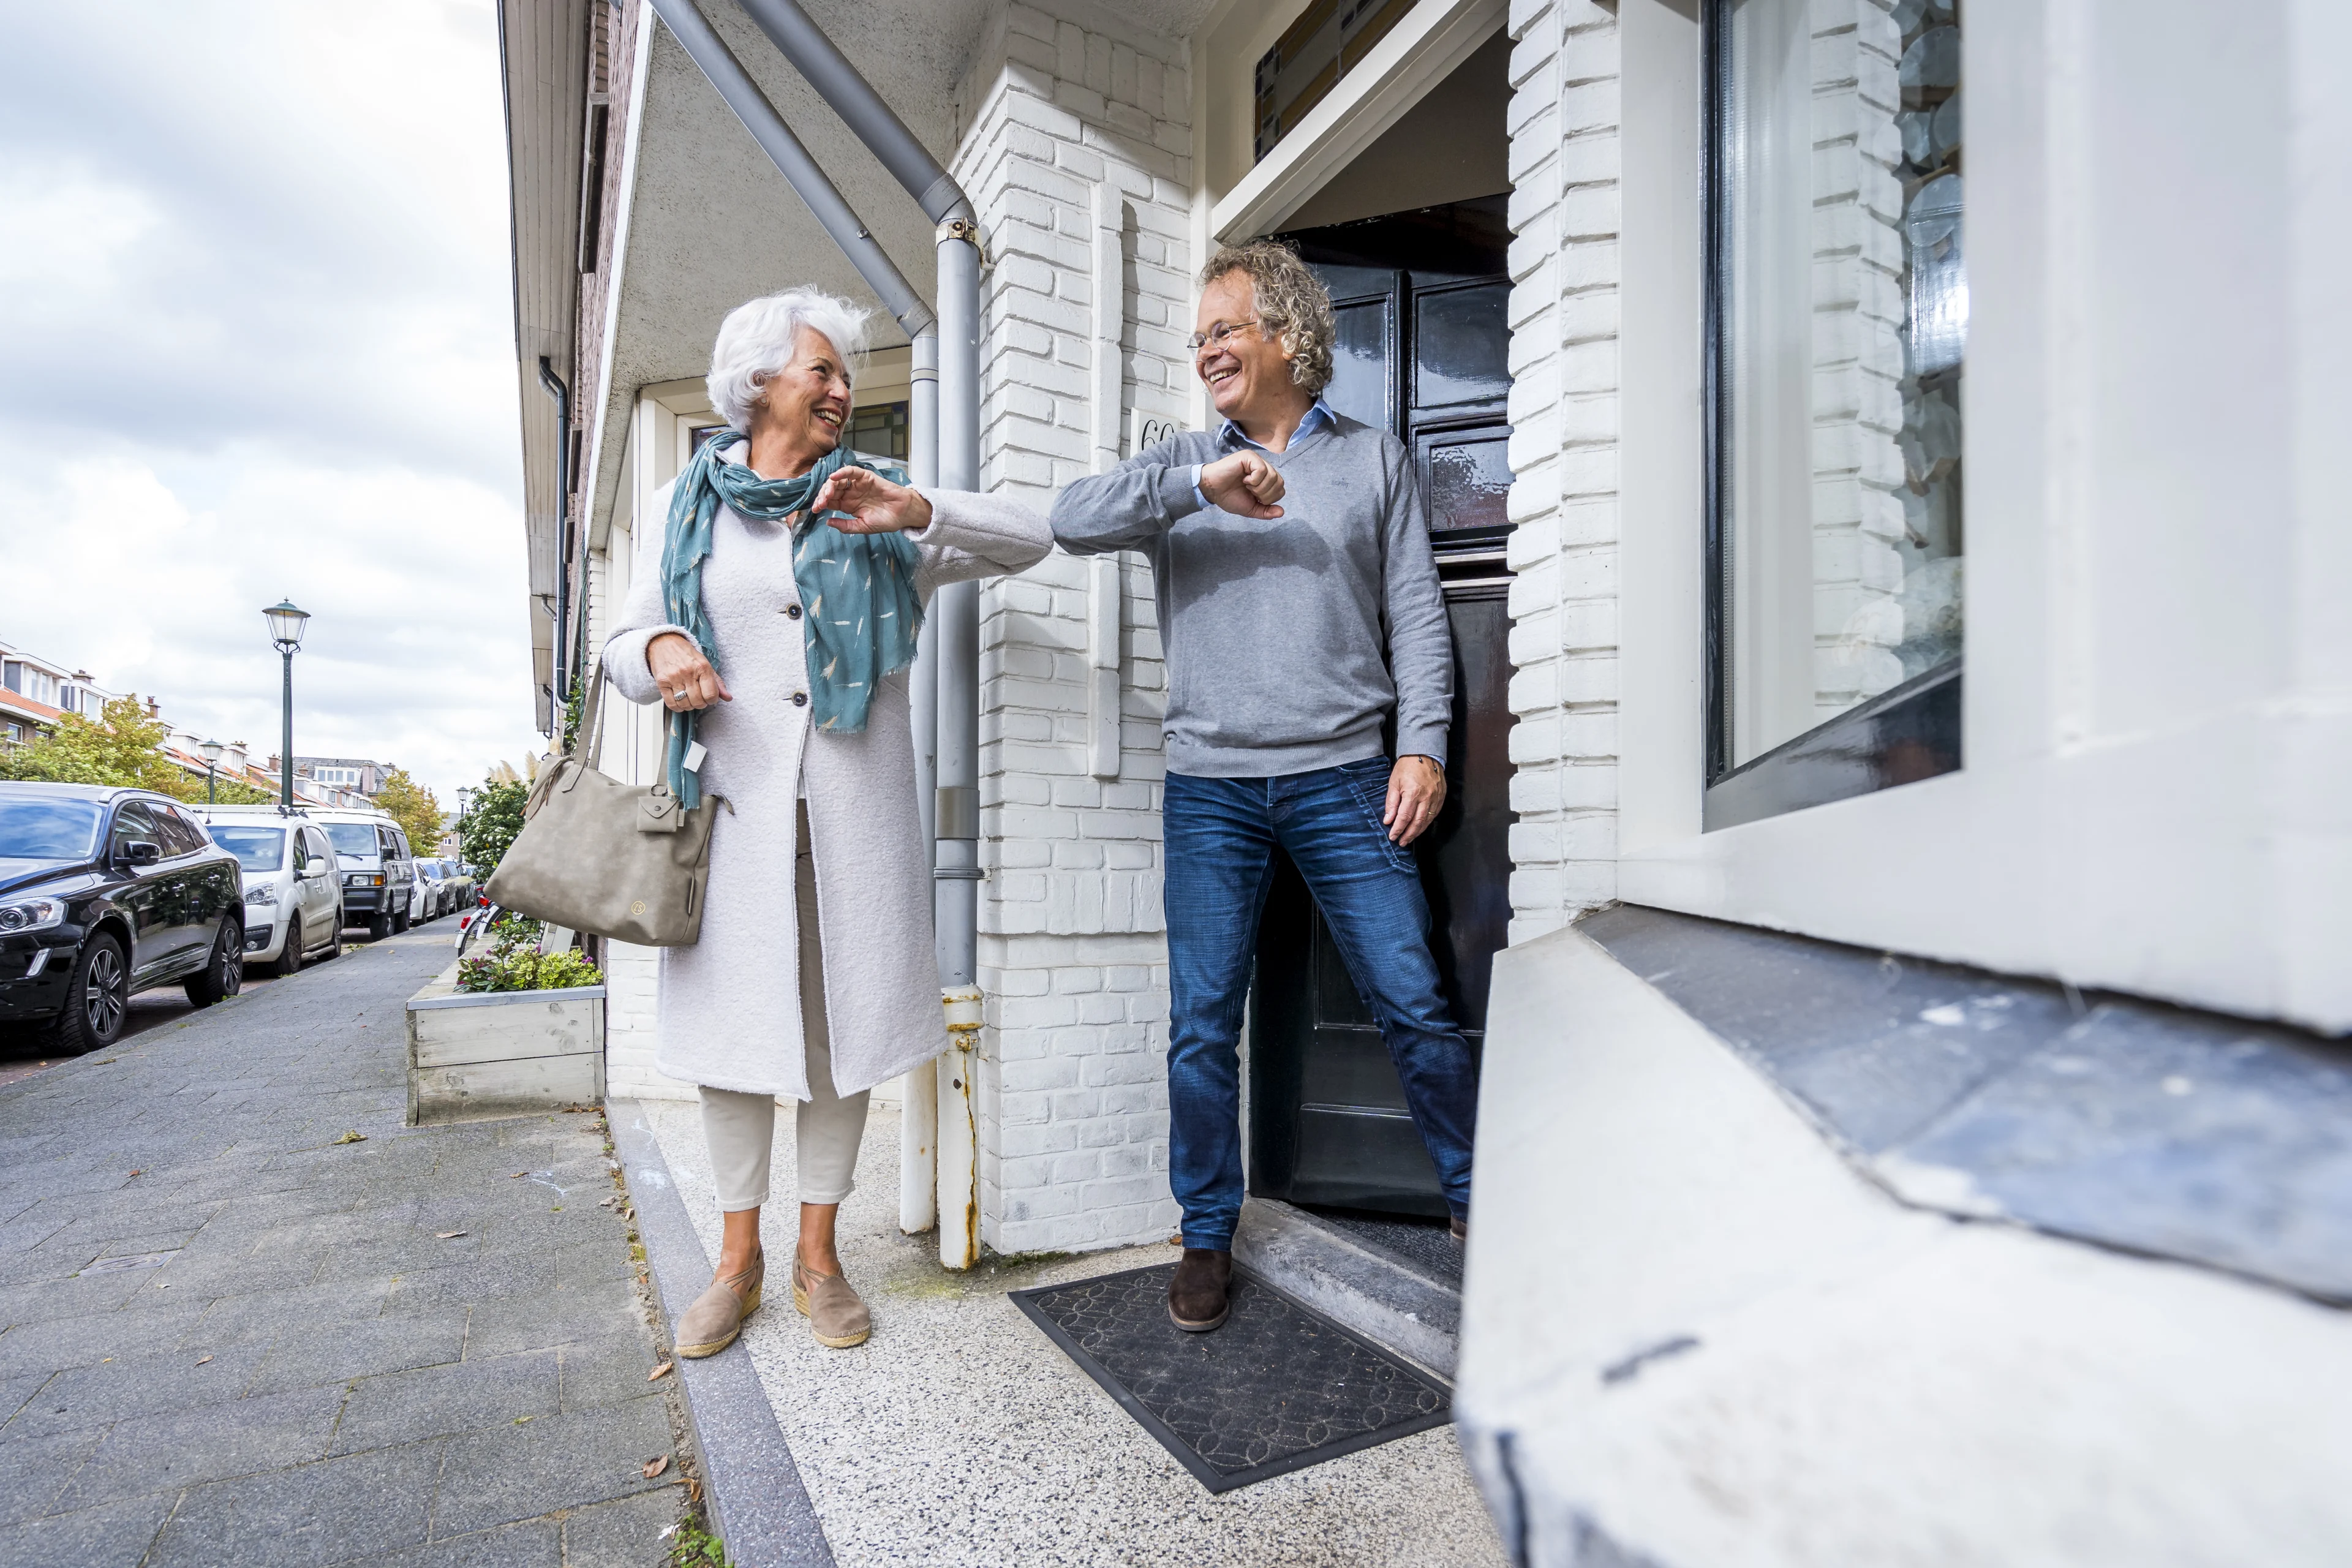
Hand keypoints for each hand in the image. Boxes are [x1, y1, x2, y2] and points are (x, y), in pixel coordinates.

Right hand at [647, 632, 730, 711]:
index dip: (712, 700)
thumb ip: (717, 683)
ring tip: (689, 698)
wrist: (664, 643)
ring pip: (685, 704)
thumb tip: (728, 698)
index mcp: (702, 667)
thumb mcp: (705, 664)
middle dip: (701, 704)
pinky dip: (677, 707)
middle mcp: (688, 672)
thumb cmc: (686, 655)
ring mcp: (674, 678)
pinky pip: (671, 703)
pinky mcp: (662, 682)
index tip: (709, 698)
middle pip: (698, 701)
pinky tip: (679, 701)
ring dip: (689, 706)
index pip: (711, 694)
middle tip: (699, 698)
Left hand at [809, 466, 932, 533]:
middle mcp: (850, 493)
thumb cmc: (886, 520)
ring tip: (827, 494)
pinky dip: (842, 472)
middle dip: (823, 495)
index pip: (829, 501)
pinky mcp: (866, 477)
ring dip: (830, 486)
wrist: (903, 514)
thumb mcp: (862, 527)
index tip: (815, 510)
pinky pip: (851, 471)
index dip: (820, 504)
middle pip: (831, 490)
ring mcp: (857, 484)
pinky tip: (834, 477)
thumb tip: (827, 522)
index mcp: (847, 505)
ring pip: (838, 480)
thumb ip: (846, 526)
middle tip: (820, 503)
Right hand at [1199, 451, 1284, 518]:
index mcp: (1265, 478)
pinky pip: (1262, 470)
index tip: (1254, 498)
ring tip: (1246, 486)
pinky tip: (1244, 480)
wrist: (1212, 490)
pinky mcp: (1249, 457)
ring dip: (1259, 487)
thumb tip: (1281, 512)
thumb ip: (1266, 511)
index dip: (1270, 499)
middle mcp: (1263, 467)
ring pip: (1273, 476)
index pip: (1280, 489)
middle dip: (1265, 494)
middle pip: (1279, 482)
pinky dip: (1254, 480)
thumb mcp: (1250, 509)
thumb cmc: (1228, 497)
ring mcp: (1256, 460)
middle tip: (1251, 492)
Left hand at [1384, 755, 1445, 845]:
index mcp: (1413, 793)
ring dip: (1418, 831)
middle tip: (1401, 842)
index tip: (1392, 836)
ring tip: (1409, 838)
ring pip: (1427, 820)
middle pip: (1417, 822)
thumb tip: (1388, 819)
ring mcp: (1436, 798)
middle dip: (1409, 834)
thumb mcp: (1394, 782)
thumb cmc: (1407, 766)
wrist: (1424, 754)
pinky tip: (1420, 827)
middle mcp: (1426, 797)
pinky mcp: (1441, 797)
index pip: (1404, 817)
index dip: (1398, 829)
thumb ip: (1391, 802)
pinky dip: (1426, 823)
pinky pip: (1434, 814)